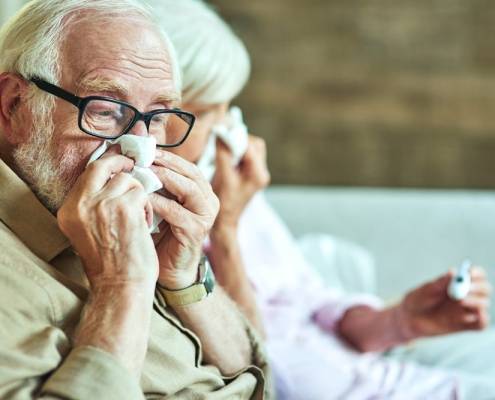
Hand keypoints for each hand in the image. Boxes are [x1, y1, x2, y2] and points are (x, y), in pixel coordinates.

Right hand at [57, 153, 158, 290]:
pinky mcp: (124, 208)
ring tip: (139, 216)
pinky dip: (147, 206)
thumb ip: (95, 203)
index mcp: (68, 210)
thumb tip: (114, 176)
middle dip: (121, 162)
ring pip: (127, 180)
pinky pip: (142, 193)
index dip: (107, 164)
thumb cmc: (110, 263)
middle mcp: (80, 204)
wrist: (120, 287)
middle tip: (134, 164)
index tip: (120, 161)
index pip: (87, 174)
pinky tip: (144, 224)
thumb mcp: (89, 230)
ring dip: (138, 194)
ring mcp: (102, 204)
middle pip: (102, 166)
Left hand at [150, 150, 218, 289]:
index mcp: (202, 192)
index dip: (167, 155)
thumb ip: (156, 180)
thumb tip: (140, 148)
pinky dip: (158, 203)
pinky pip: (176, 212)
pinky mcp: (196, 231)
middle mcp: (208, 201)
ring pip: (188, 188)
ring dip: (164, 178)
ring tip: (143, 172)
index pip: (187, 166)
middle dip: (166, 162)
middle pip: (191, 173)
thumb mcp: (160, 202)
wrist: (169, 270)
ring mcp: (205, 217)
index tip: (145, 148)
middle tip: (143, 156)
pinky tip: (142, 198)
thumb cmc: (161, 234)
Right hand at [211, 135, 269, 229]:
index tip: (221, 132)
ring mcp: (257, 175)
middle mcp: (261, 173)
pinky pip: (246, 157)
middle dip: (239, 140)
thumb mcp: (222, 177)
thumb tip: (221, 133)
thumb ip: (224, 154)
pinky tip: (225, 158)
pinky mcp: (250, 175)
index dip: (235, 137)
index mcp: (258, 174)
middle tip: (223, 142)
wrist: (225, 222)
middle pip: (255, 145)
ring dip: (237, 146)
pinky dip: (236, 153)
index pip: (250, 146)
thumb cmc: (224, 203)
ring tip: (223, 151)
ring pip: (251, 150)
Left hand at [399, 267, 490, 338]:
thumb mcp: (428, 290)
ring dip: (476, 301)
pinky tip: (472, 315)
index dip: (477, 273)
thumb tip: (453, 271)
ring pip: (484, 304)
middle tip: (467, 289)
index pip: (477, 274)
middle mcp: (467, 295)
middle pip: (485, 288)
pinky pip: (481, 324)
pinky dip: (482, 320)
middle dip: (478, 287)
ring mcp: (467, 310)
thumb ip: (441, 282)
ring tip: (459, 300)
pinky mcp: (466, 325)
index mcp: (459, 282)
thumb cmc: (419, 299)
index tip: (470, 273)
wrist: (410, 318)